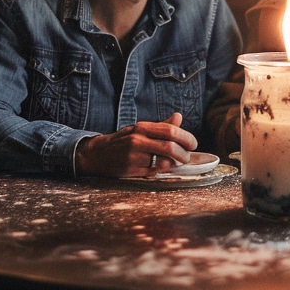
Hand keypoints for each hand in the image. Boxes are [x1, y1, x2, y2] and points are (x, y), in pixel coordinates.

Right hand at [75, 112, 197, 176]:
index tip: (193, 144)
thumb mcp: (139, 129)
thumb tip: (178, 117)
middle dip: (184, 154)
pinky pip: (154, 172)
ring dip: (175, 164)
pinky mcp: (131, 171)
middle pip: (170, 147)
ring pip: (164, 162)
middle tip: (188, 156)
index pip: (170, 131)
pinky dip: (162, 171)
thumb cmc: (122, 141)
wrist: (96, 154)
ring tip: (177, 162)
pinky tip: (162, 168)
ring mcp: (134, 157)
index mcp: (141, 128)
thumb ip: (161, 125)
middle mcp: (137, 141)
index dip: (186, 137)